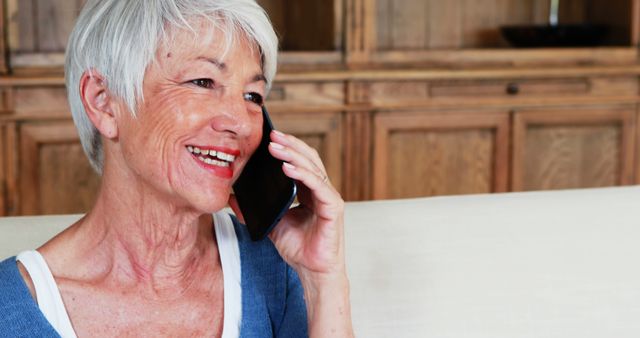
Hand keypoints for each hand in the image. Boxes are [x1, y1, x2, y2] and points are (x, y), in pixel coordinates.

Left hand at [229, 129, 352, 335]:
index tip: (267, 138)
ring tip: (275, 147)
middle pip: (308, 159)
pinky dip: (302, 174)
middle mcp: (321, 190)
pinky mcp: (333, 207)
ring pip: (312, 167)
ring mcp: (329, 197)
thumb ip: (255, 210)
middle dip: (289, 145)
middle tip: (270, 135)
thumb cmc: (298, 248)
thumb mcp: (272, 224)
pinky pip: (318, 185)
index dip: (286, 148)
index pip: (300, 162)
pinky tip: (287, 168)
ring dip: (293, 155)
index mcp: (309, 191)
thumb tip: (232, 198)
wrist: (313, 271)